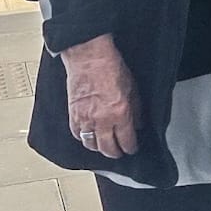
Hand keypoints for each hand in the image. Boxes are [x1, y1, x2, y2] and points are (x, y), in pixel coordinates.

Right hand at [61, 34, 140, 157]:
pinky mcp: (72, 114)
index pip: (126, 141)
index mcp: (119, 113)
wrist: (89, 57)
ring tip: (104, 147)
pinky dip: (83, 138)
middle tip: (119, 153)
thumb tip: (138, 123)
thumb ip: (136, 109)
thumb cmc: (110, 67)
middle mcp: (101, 119)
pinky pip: (77, 134)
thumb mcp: (133, 88)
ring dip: (98, 148)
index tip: (132, 149)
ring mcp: (84, 118)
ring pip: (90, 144)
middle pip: (107, 148)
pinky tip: (88, 137)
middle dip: (115, 153)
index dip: (130, 148)